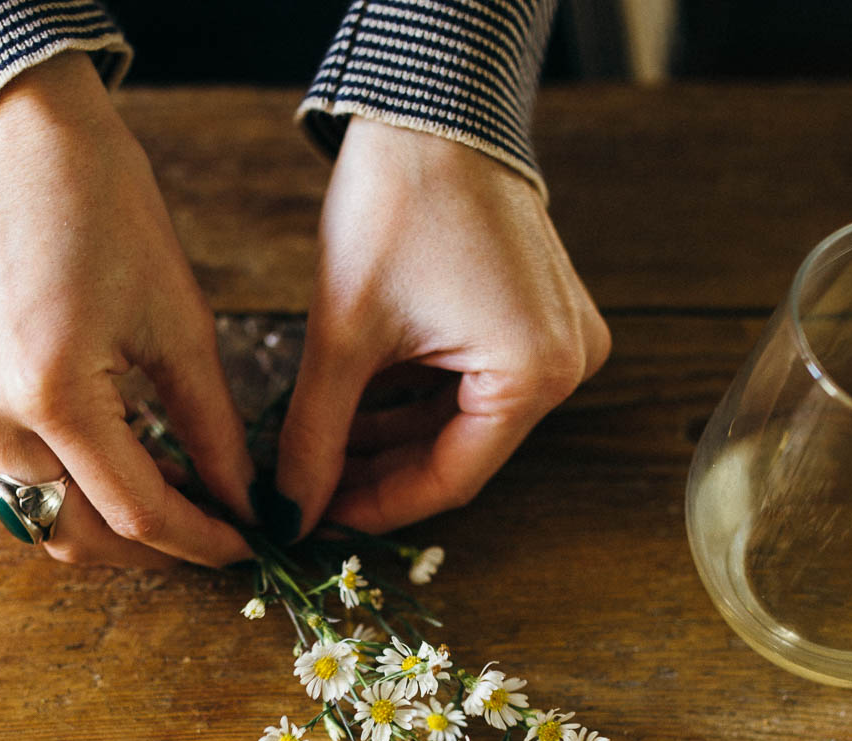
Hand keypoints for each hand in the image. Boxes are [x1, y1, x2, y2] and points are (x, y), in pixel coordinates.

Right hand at [0, 55, 252, 567]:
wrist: (13, 129)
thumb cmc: (104, 203)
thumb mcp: (180, 322)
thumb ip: (212, 429)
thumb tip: (244, 502)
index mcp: (52, 390)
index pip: (136, 512)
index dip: (200, 540)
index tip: (245, 543)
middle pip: (72, 535)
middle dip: (146, 549)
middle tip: (207, 529)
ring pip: (30, 511)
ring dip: (99, 517)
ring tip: (165, 491)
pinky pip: (0, 465)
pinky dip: (58, 477)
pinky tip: (109, 451)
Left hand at [275, 119, 610, 536]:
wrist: (432, 108)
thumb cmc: (397, 204)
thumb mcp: (343, 333)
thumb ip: (314, 435)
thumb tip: (286, 509)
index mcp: (534, 375)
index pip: (449, 479)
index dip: (376, 508)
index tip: (314, 521)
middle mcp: (566, 366)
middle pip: (459, 452)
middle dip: (379, 471)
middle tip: (308, 490)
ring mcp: (561, 339)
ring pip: (463, 420)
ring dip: (392, 436)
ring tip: (318, 446)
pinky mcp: (541, 316)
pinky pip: (475, 382)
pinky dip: (416, 398)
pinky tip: (356, 407)